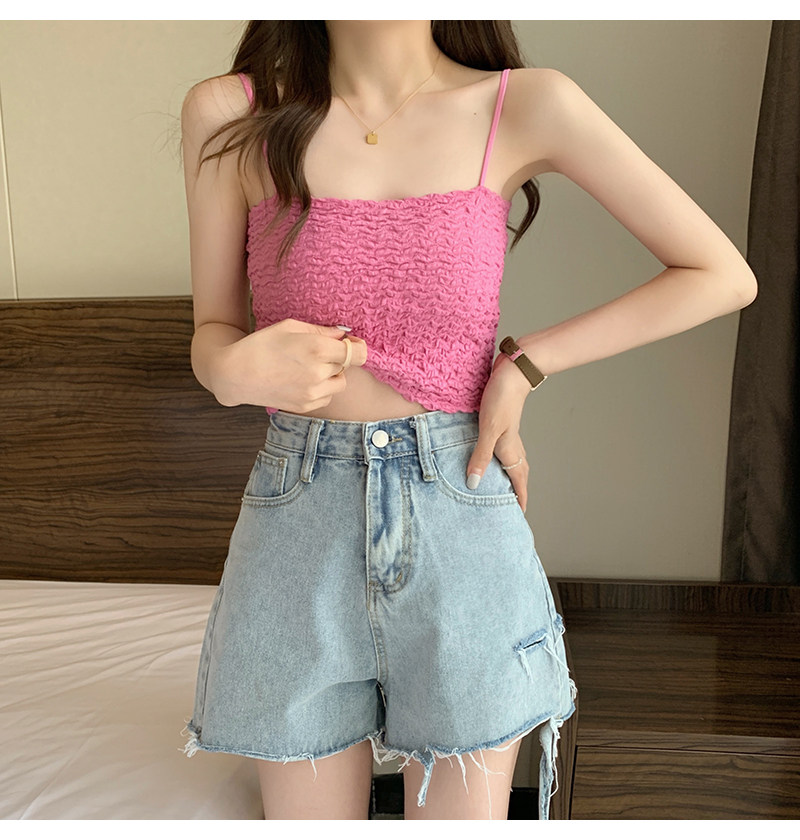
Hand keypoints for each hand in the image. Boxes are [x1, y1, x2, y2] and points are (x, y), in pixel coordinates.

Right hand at [214, 318, 367, 410]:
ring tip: (310, 367)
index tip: (350, 343)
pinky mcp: (306, 406)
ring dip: (332, 375)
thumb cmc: (260, 345)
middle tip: (318, 353)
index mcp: (317, 349)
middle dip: (338, 358)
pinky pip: (326, 396)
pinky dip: (321, 389)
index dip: (357, 347)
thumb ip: (322, 331)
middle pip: (347, 366)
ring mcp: (313, 393)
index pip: (358, 353)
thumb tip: (344, 335)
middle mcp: (318, 373)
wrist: (235, 375)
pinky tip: (302, 380)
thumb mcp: (290, 327)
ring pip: (340, 383)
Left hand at [466, 352, 531, 511]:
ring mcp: (508, 436)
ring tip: (499, 488)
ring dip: (507, 477)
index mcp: (511, 452)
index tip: (519, 515)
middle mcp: (513, 446)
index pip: (519, 483)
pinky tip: (488, 459)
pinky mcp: (501, 426)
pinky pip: (502, 451)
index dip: (519, 500)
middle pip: (517, 475)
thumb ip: (480, 457)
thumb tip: (474, 484)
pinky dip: (498, 461)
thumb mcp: (487, 431)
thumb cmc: (500, 400)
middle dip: (515, 492)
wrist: (510, 373)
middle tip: (508, 507)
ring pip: (511, 463)